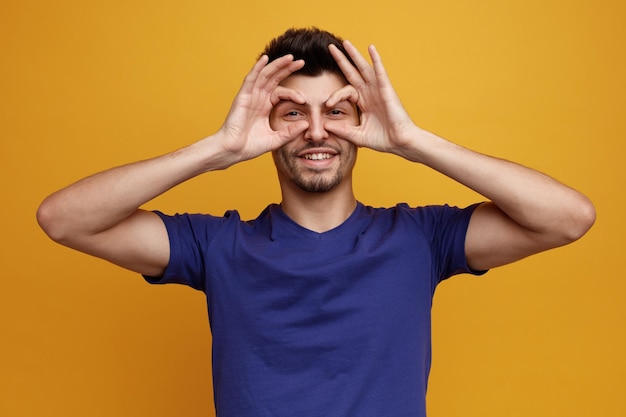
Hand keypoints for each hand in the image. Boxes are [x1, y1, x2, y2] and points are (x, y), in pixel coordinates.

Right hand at [215, 54, 308, 166]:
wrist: (234, 151)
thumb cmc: (250, 146)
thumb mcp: (276, 139)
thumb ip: (290, 132)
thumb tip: (306, 124)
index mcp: (265, 106)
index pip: (281, 91)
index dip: (293, 92)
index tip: (304, 99)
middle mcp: (258, 98)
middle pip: (274, 78)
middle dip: (287, 69)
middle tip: (302, 62)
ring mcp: (250, 96)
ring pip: (264, 75)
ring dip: (277, 65)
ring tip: (290, 57)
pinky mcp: (242, 97)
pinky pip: (250, 79)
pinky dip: (258, 68)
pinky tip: (265, 58)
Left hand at [326, 41, 418, 157]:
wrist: (399, 142)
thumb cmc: (382, 139)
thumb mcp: (357, 135)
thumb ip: (342, 130)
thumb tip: (324, 126)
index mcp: (363, 102)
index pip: (345, 91)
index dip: (334, 95)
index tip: (326, 104)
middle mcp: (369, 93)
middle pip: (353, 72)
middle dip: (342, 60)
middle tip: (330, 47)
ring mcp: (378, 90)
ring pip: (364, 68)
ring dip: (355, 55)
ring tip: (345, 43)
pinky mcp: (386, 89)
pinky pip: (380, 71)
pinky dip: (376, 59)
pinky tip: (371, 48)